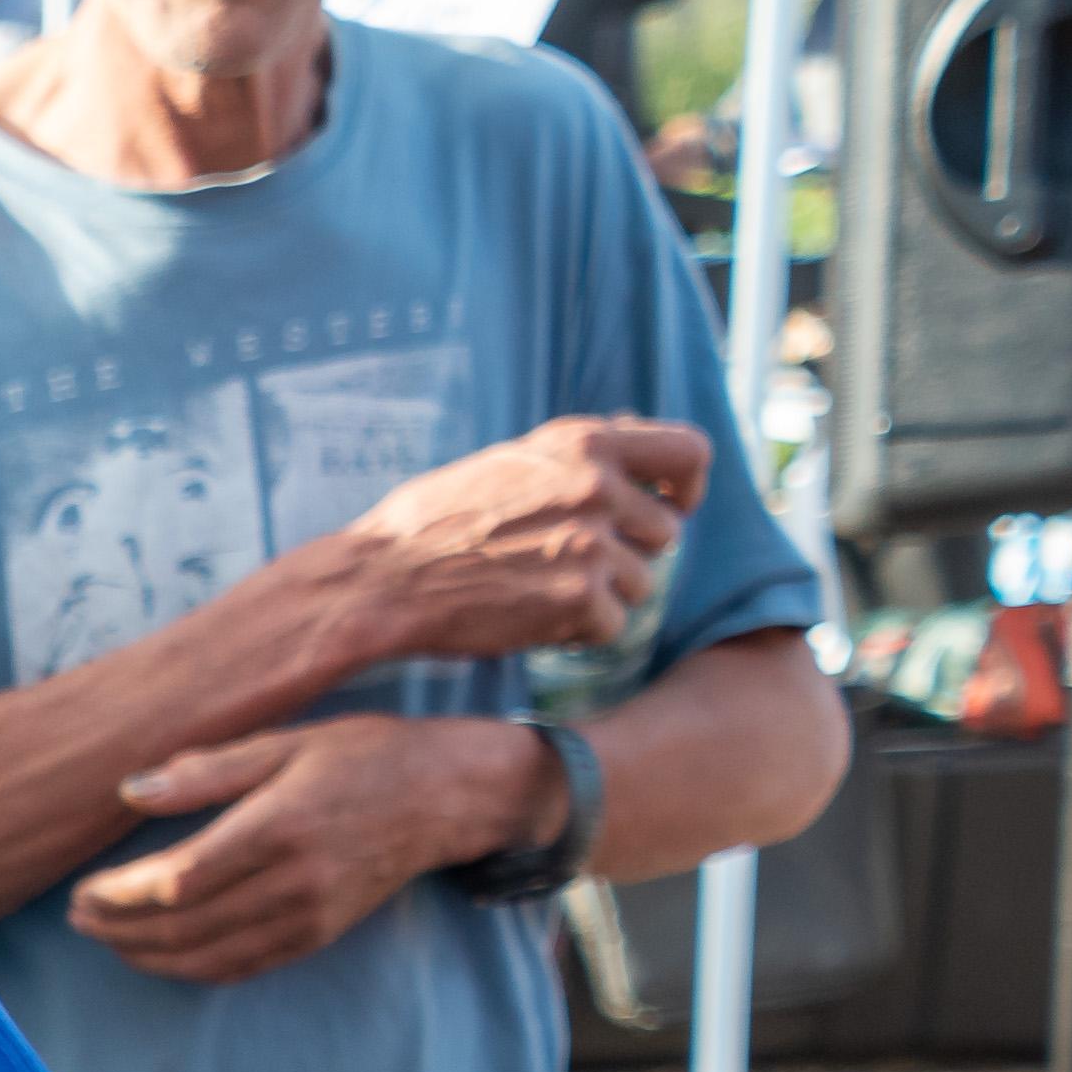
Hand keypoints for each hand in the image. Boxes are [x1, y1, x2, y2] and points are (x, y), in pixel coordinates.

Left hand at [73, 712, 539, 983]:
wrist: (449, 795)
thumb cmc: (364, 756)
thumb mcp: (286, 741)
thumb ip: (207, 771)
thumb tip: (130, 791)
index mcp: (281, 825)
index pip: (180, 880)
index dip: (122, 897)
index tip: (84, 891)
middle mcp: (295, 880)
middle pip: (182, 927)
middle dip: (118, 929)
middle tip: (77, 916)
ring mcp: (308, 917)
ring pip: (204, 957)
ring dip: (143, 955)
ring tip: (103, 935)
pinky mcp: (316, 937)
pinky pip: (237, 968)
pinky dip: (186, 968)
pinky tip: (154, 953)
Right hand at [336, 415, 702, 664]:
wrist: (382, 581)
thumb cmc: (432, 523)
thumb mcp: (511, 461)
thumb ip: (578, 456)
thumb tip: (639, 438)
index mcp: (584, 442)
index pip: (689, 452)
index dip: (688, 487)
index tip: (673, 507)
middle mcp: (597, 486)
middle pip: (664, 533)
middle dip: (627, 556)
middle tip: (567, 568)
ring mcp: (592, 544)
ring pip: (640, 584)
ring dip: (599, 597)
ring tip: (536, 592)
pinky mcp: (580, 599)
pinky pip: (612, 627)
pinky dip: (577, 633)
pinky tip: (529, 620)